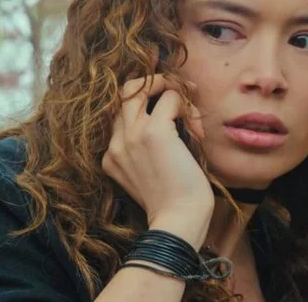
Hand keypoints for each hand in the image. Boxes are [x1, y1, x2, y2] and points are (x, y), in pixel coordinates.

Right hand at [103, 74, 213, 244]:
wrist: (178, 222)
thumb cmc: (173, 204)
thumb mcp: (151, 175)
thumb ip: (149, 151)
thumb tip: (173, 118)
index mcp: (111, 156)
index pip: (120, 113)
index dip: (144, 102)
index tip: (167, 103)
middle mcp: (116, 143)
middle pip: (124, 93)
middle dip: (152, 85)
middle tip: (178, 91)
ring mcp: (132, 135)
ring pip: (140, 87)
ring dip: (169, 89)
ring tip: (190, 107)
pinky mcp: (155, 132)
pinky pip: (170, 98)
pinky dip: (186, 106)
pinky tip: (196, 129)